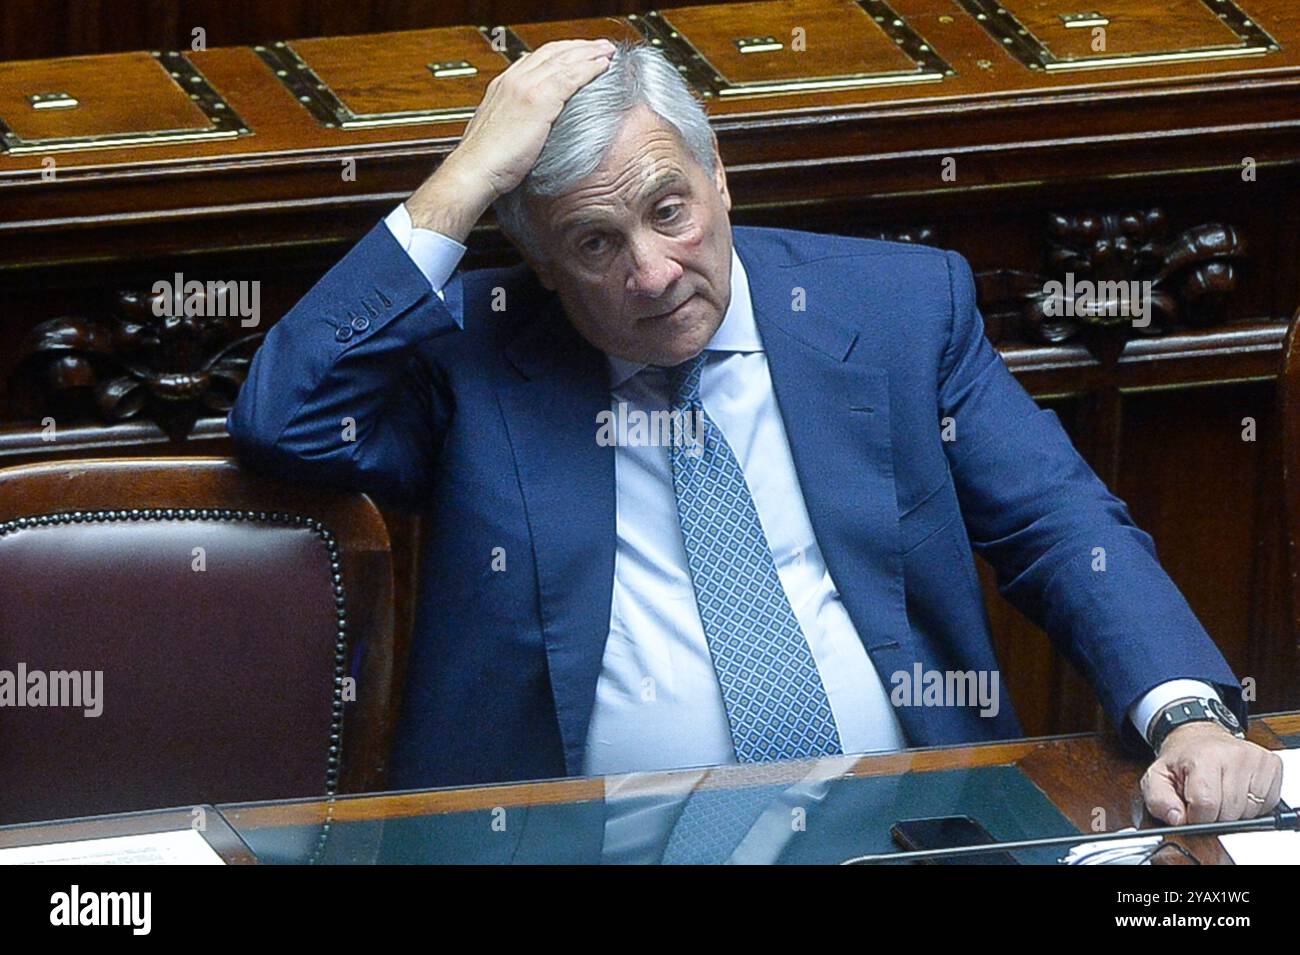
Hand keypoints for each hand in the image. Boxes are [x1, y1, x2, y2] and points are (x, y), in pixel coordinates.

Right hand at [405, 38, 616, 241]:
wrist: (475, 169)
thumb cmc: (486, 161)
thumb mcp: (500, 132)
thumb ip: (517, 120)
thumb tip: (532, 126)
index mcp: (503, 86)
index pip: (536, 59)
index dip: (560, 53)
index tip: (576, 53)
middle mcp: (513, 80)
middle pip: (552, 52)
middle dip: (578, 47)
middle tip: (598, 47)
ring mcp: (526, 87)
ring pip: (564, 60)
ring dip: (589, 53)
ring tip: (606, 52)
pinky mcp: (539, 100)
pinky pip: (571, 77)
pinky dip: (589, 68)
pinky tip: (602, 67)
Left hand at [1141, 721, 1283, 824]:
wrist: (1200, 736)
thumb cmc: (1182, 758)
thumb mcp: (1158, 776)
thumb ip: (1158, 800)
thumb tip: (1176, 818)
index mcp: (1203, 757)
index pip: (1206, 805)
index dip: (1196, 816)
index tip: (1191, 809)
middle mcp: (1234, 755)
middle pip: (1229, 812)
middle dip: (1214, 815)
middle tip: (1205, 798)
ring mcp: (1256, 760)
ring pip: (1249, 812)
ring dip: (1234, 812)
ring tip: (1220, 792)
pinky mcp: (1271, 765)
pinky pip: (1266, 805)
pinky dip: (1251, 805)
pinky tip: (1237, 790)